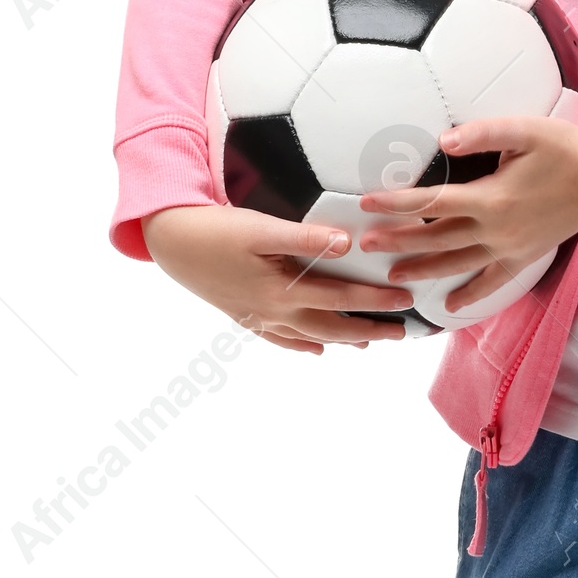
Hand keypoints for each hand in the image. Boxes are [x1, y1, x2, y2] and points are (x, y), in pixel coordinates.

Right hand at [140, 204, 417, 353]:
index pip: (341, 299)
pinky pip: (279, 338)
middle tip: (401, 333)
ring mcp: (257, 317)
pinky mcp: (244, 315)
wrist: (170, 242)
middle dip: (368, 330)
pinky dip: (301, 344)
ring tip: (368, 342)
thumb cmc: (218, 230)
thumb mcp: (262, 229)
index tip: (406, 302)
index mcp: (282, 292)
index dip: (376, 301)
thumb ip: (306, 238)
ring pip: (308, 335)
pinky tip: (315, 348)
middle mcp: (273, 312)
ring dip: (341, 339)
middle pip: (331, 327)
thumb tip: (347, 245)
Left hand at [356, 118, 577, 313]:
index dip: (396, 203)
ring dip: (422, 269)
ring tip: (392, 274)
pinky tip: (449, 305)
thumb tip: (443, 139)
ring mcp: (510, 247)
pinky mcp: (525, 256)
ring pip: (457, 264)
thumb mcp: (524, 130)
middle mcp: (495, 229)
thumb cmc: (565, 147)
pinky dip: (470, 295)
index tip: (366, 205)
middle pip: (436, 238)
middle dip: (398, 240)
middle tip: (365, 246)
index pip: (431, 202)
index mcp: (490, 197)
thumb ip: (481, 133)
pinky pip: (492, 282)